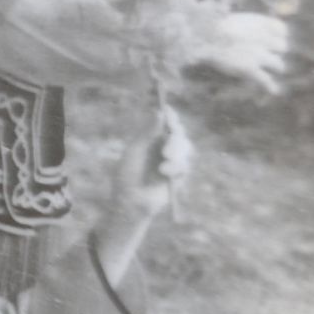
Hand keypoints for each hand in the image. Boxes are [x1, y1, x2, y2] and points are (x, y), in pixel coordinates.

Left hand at [113, 104, 192, 218]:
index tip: (168, 111)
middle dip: (175, 139)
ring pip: (186, 148)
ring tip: (161, 169)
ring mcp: (172, 160)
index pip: (165, 122)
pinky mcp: (179, 175)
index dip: (170, 116)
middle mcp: (163, 147)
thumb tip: (159, 111)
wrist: (131, 201)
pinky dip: (176, 168)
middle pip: (179, 133)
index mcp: (151, 138)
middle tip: (165, 150)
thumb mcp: (135, 151)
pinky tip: (164, 174)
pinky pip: (185, 166)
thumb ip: (148, 132)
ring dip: (176, 155)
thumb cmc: (127, 175)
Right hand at [196, 11, 288, 93]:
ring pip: (278, 64)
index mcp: (260, 24)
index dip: (278, 35)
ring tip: (272, 70)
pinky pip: (265, 80)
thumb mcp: (230, 18)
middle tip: (265, 54)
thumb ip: (243, 25)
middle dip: (275, 50)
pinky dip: (270, 86)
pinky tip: (273, 91)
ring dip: (275, 67)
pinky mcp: (249, 69)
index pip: (282, 30)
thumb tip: (246, 30)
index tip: (273, 38)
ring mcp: (258, 55)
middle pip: (282, 46)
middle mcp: (264, 39)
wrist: (204, 37)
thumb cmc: (212, 27)